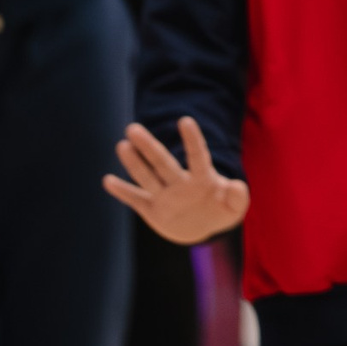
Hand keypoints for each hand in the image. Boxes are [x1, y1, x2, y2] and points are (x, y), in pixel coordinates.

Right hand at [102, 118, 248, 244]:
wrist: (203, 226)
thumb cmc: (222, 210)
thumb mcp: (235, 208)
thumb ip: (239, 197)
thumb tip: (236, 186)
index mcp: (202, 179)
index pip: (197, 156)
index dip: (192, 140)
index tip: (185, 120)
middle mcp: (180, 183)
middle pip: (163, 163)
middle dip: (149, 147)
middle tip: (133, 128)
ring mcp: (165, 195)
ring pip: (147, 177)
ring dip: (134, 163)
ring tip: (122, 145)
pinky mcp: (152, 209)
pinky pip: (135, 199)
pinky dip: (122, 192)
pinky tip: (107, 181)